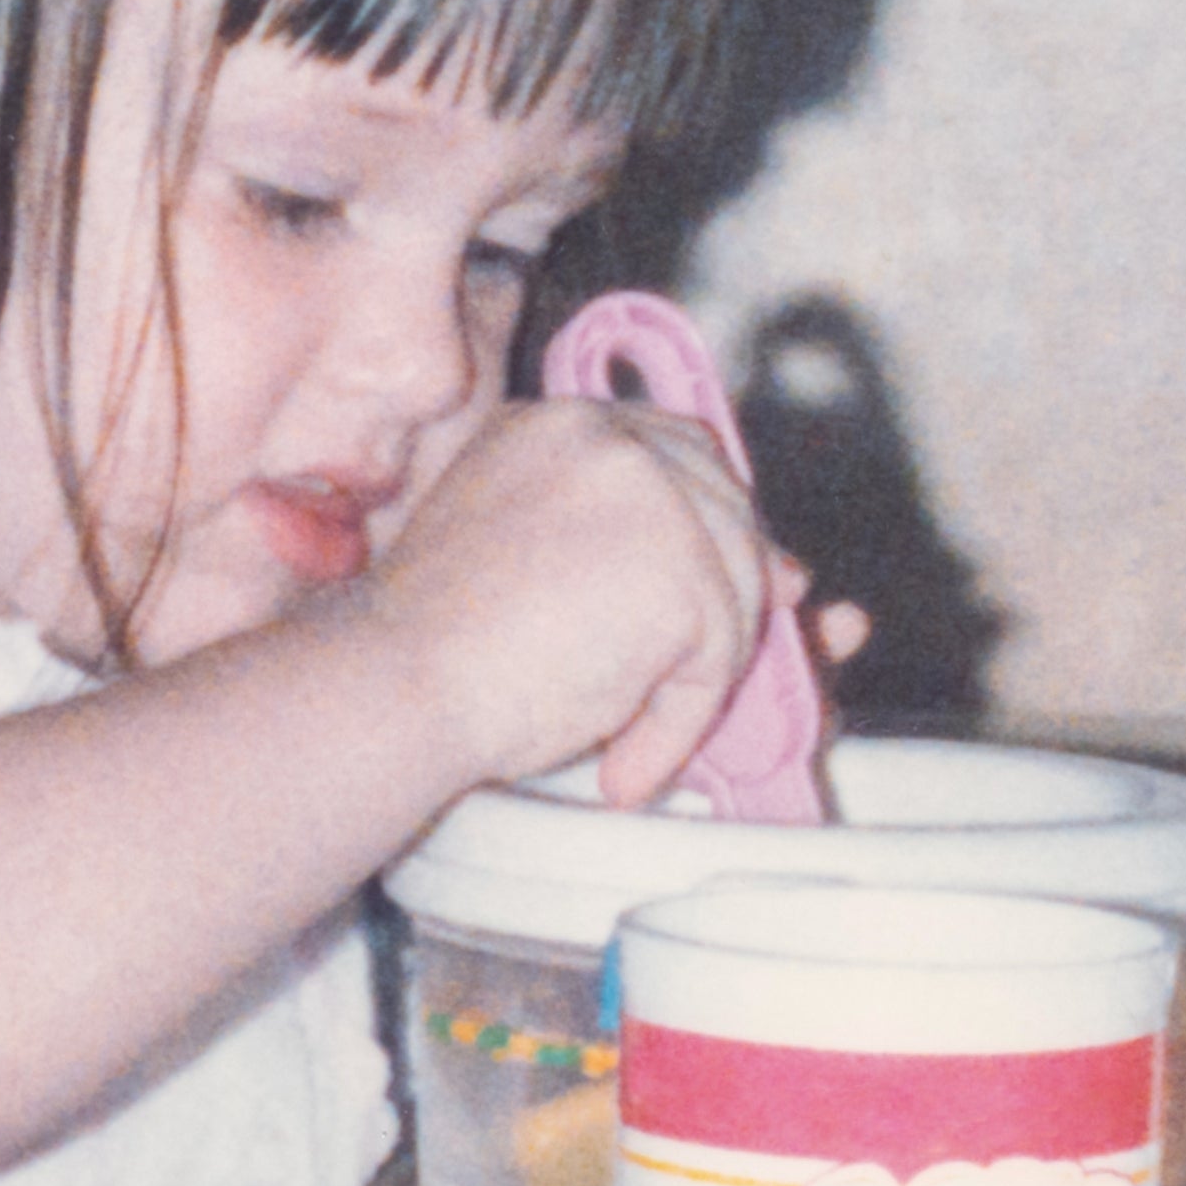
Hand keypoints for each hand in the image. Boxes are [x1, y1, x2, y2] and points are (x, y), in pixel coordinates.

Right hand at [358, 393, 809, 803]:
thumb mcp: (532, 566)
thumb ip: (634, 551)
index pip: (675, 452)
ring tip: (626, 730)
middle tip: (687, 671)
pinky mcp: (680, 571)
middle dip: (728, 592)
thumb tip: (791, 575)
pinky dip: (680, 726)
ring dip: (695, 674)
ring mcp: (652, 498)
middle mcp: (610, 438)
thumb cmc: (431, 648)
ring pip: (733, 588)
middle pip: (723, 510)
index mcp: (559, 423)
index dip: (701, 526)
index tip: (700, 585)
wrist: (395, 686)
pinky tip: (626, 761)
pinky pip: (716, 661)